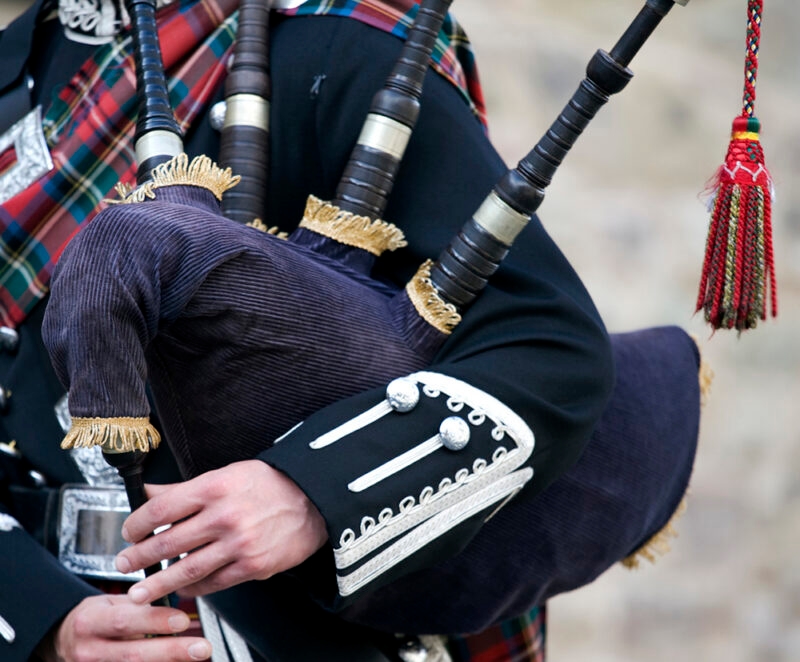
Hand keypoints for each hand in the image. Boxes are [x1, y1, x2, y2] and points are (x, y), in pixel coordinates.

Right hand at [36, 594, 211, 661]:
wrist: (62, 643)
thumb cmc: (92, 619)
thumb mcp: (108, 603)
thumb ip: (137, 605)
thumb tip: (174, 603)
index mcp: (90, 622)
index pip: (125, 621)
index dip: (154, 621)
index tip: (183, 621)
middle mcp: (90, 651)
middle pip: (134, 654)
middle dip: (172, 651)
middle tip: (202, 648)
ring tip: (195, 658)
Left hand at [115, 460, 327, 604]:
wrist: (314, 500)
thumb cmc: (271, 484)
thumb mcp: (228, 474)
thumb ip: (187, 488)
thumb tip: (150, 493)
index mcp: (214, 488)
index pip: (160, 509)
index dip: (136, 524)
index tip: (128, 531)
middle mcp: (224, 516)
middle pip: (167, 543)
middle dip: (138, 558)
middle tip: (124, 565)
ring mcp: (238, 544)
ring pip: (186, 570)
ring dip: (158, 583)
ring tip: (140, 592)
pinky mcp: (252, 566)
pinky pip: (214, 582)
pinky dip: (195, 588)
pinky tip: (184, 589)